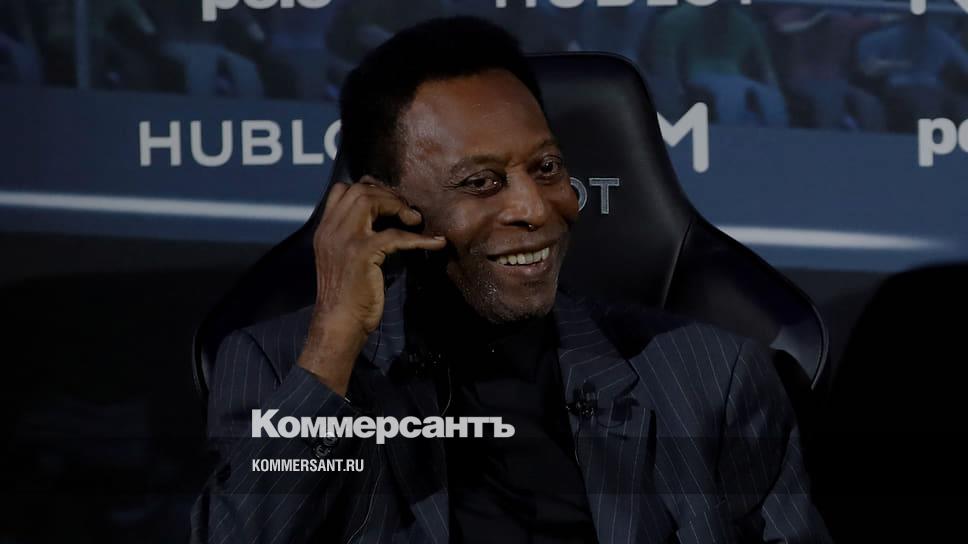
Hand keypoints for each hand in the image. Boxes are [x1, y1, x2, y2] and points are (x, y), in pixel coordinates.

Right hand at [297, 178, 445, 394]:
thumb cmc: (345, 297)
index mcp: (324, 230)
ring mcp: (344, 239)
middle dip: (387, 195)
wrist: (338, 324)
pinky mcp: (361, 253)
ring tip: (415, 220)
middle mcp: (330, 230)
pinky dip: (420, 238)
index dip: (368, 188)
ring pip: (372, 201)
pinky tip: (436, 242)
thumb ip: (352, 238)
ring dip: (398, 207)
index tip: (389, 201)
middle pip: (359, 190)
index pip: (340, 190)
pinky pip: (395, 235)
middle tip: (406, 210)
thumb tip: (379, 223)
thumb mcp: (341, 260)